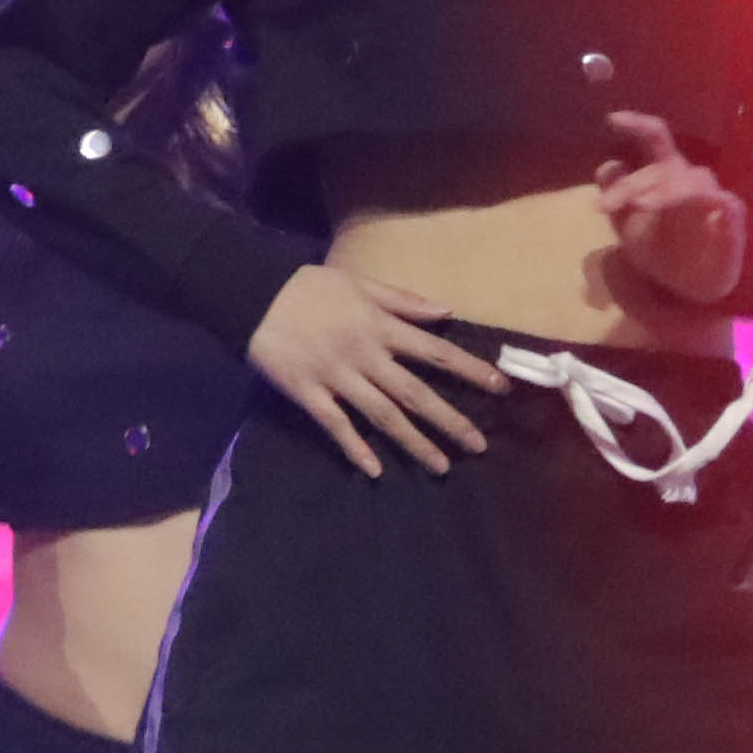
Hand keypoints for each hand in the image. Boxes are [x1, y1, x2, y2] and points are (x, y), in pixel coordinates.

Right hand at [248, 266, 513, 477]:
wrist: (252, 294)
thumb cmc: (309, 287)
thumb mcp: (359, 282)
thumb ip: (403, 300)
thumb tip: (446, 312)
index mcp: (380, 326)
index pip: (434, 352)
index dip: (469, 370)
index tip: (499, 387)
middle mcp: (364, 355)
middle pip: (414, 392)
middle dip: (448, 420)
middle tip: (477, 446)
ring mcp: (336, 377)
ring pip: (381, 415)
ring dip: (412, 442)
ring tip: (440, 466)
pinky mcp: (308, 394)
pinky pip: (336, 426)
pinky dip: (355, 448)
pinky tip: (375, 470)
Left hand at [594, 112, 750, 313]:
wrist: (686, 293)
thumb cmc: (659, 252)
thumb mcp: (627, 227)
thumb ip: (616, 198)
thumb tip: (607, 166)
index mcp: (664, 175)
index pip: (654, 139)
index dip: (636, 124)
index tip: (611, 119)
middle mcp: (688, 180)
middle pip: (665, 164)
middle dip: (633, 184)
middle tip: (606, 207)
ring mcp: (713, 199)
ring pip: (694, 179)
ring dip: (666, 190)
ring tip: (642, 208)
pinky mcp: (732, 221)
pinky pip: (727, 203)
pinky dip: (712, 202)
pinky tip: (701, 210)